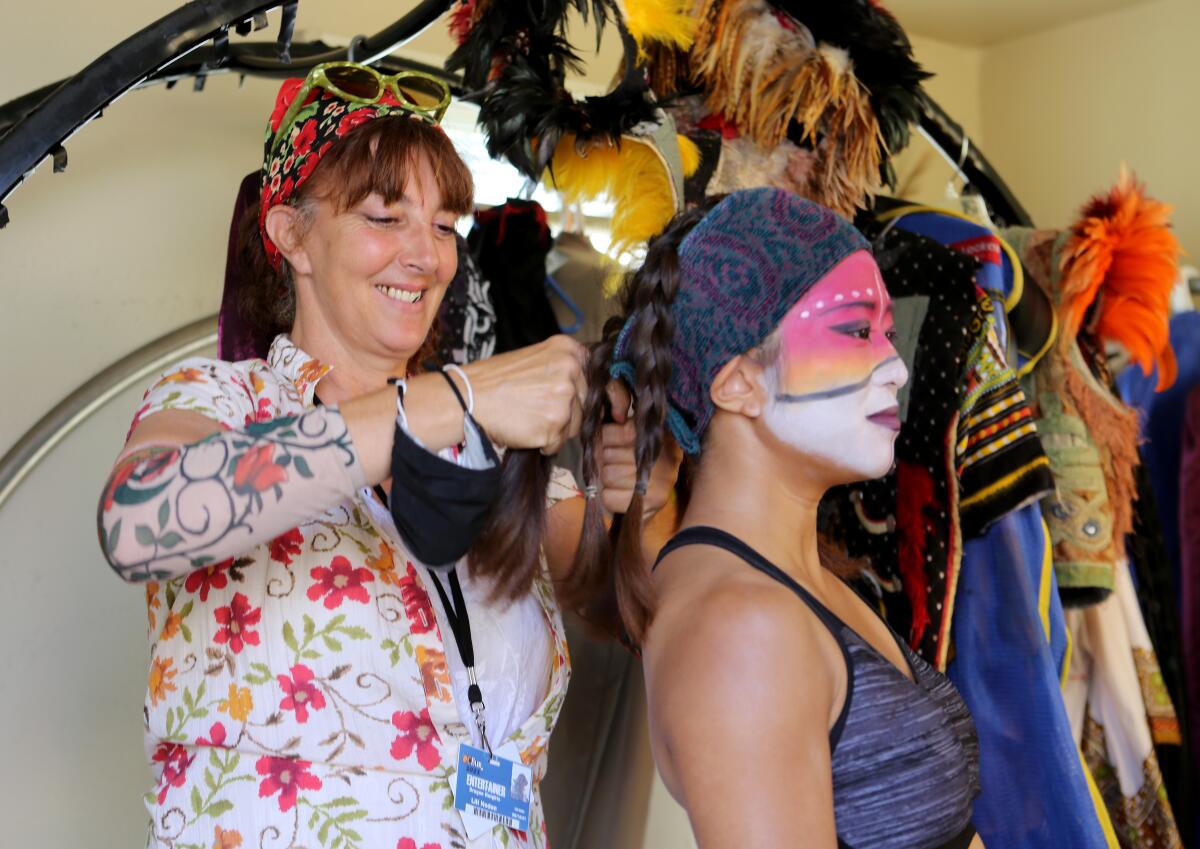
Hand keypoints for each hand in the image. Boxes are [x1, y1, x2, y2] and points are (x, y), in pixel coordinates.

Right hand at [463, 335, 586, 453]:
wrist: (468, 397)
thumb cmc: (494, 380)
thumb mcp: (534, 359)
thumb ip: (560, 369)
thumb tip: (582, 390)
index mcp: (568, 350)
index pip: (593, 377)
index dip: (584, 394)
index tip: (582, 404)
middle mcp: (572, 370)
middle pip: (585, 403)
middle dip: (566, 412)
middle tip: (536, 408)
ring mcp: (565, 397)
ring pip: (575, 425)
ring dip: (555, 429)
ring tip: (528, 418)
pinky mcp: (556, 423)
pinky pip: (559, 443)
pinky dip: (544, 443)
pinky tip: (525, 429)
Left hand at [598, 380, 682, 518]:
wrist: (645, 503)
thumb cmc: (629, 459)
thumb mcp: (625, 426)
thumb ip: (618, 401)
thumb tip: (607, 387)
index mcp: (661, 432)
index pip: (621, 432)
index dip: (608, 438)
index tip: (612, 443)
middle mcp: (668, 455)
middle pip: (610, 453)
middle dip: (605, 459)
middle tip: (616, 463)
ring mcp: (664, 480)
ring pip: (608, 474)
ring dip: (606, 478)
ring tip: (620, 478)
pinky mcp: (655, 503)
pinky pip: (610, 497)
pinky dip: (609, 497)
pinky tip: (621, 494)